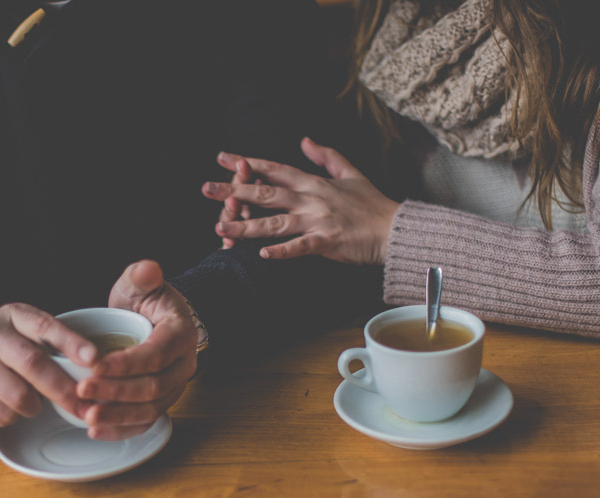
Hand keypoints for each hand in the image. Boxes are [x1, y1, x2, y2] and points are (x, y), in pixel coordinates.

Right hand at [0, 303, 97, 427]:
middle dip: (64, 390)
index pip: (46, 327)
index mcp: (14, 316)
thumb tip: (94, 371)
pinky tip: (7, 407)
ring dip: (34, 407)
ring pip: (19, 394)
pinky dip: (12, 417)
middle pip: (34, 364)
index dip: (72, 343)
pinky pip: (0, 413)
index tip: (94, 359)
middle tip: (84, 407)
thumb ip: (47, 343)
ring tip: (32, 403)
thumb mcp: (15, 332)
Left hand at [75, 260, 196, 439]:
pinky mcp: (161, 402)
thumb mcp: (141, 283)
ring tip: (88, 417)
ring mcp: (174, 387)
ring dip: (118, 417)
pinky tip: (96, 431)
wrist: (155, 319)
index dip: (126, 363)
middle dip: (116, 392)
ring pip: (150, 409)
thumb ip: (142, 276)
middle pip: (153, 387)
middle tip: (83, 392)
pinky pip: (145, 422)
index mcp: (180, 334)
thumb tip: (149, 269)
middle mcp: (184, 365)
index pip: (155, 354)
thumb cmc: (147, 301)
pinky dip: (121, 430)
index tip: (95, 366)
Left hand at [203, 137, 399, 264]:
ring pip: (275, 222)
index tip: (223, 158)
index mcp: (313, 182)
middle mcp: (311, 198)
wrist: (393, 229)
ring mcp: (317, 220)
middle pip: (266, 192)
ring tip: (221, 227)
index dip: (247, 163)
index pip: (274, 168)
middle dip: (234, 190)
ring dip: (247, 225)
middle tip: (206, 188)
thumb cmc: (371, 203)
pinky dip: (282, 251)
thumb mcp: (350, 173)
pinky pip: (300, 247)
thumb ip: (325, 156)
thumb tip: (305, 140)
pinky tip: (262, 254)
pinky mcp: (326, 242)